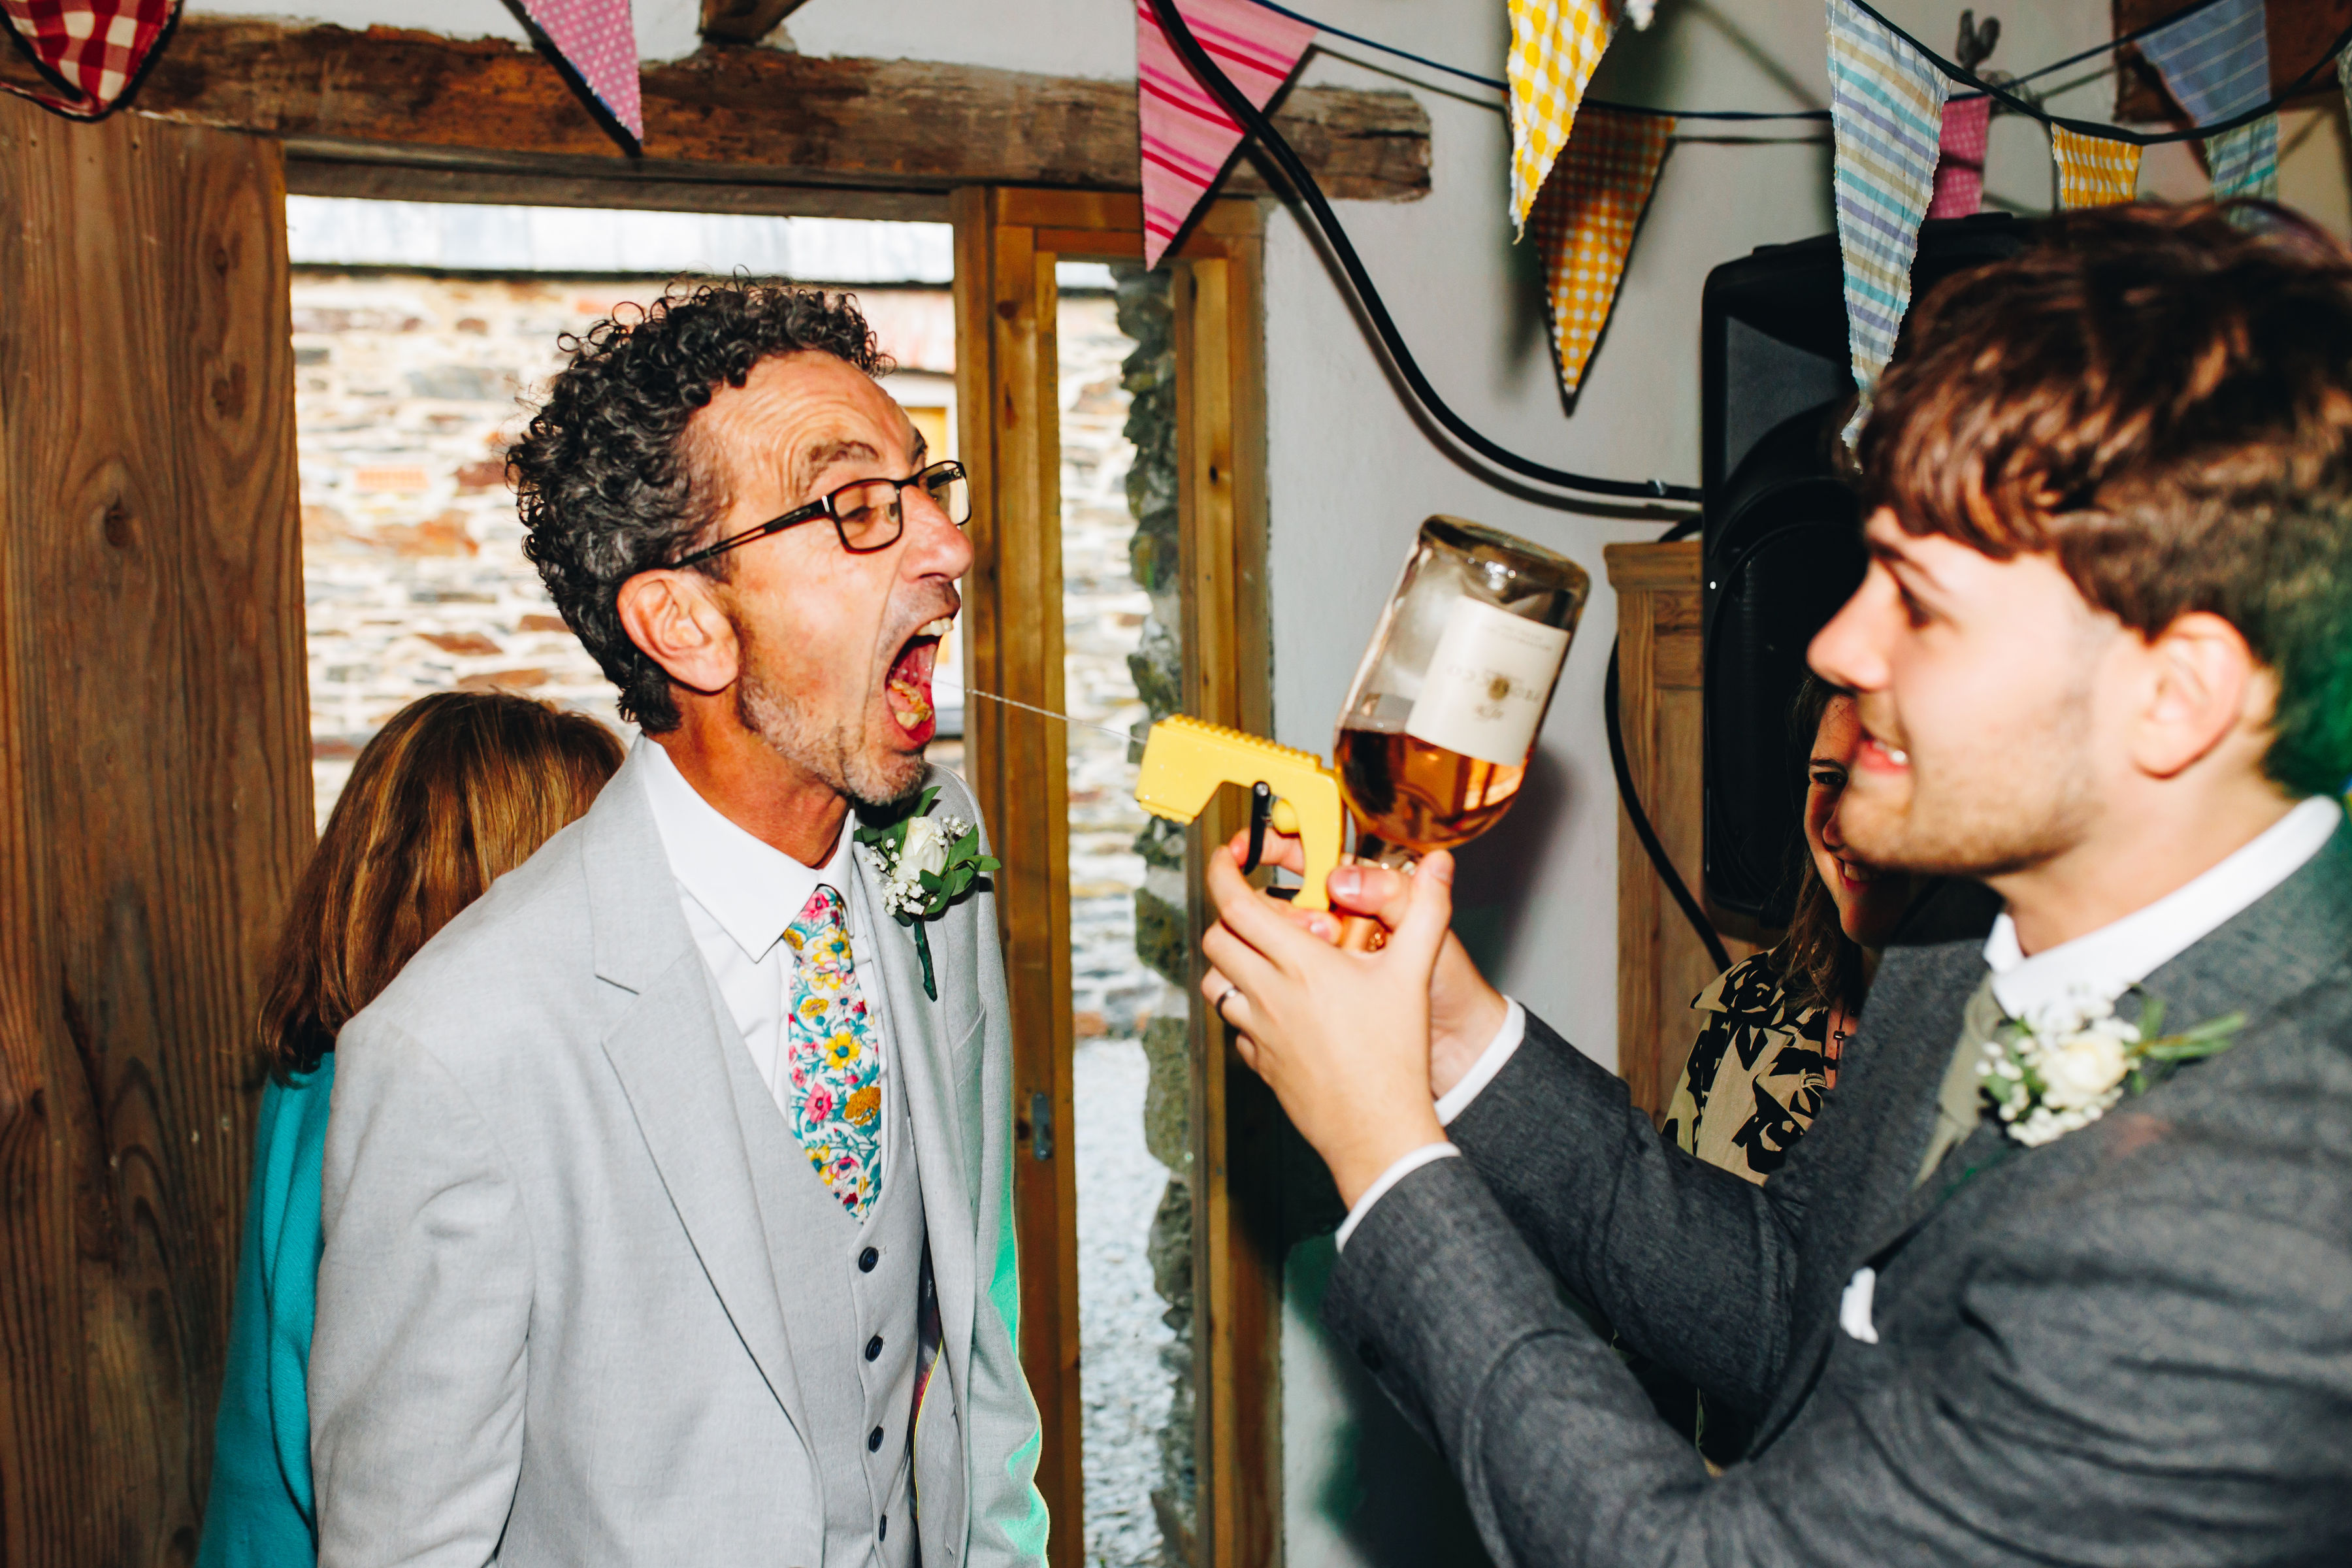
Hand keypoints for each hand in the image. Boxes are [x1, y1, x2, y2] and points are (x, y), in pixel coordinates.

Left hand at [1200, 844, 1451, 1207]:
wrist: (1378, 1131)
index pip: (1237, 903)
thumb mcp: (1414, 974)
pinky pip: (1234, 1025)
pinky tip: (1283, 1009)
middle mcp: (1268, 995)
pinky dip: (1247, 1007)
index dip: (1223, 871)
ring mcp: (1258, 1031)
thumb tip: (1439, 864)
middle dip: (1230, 915)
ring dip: (1233, 963)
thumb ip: (1425, 910)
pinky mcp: (1259, 1061)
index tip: (1229, 856)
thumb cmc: (1395, 1056)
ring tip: (1270, 959)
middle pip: (1217, 938)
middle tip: (1262, 913)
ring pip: (1215, 983)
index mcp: (1300, 965)